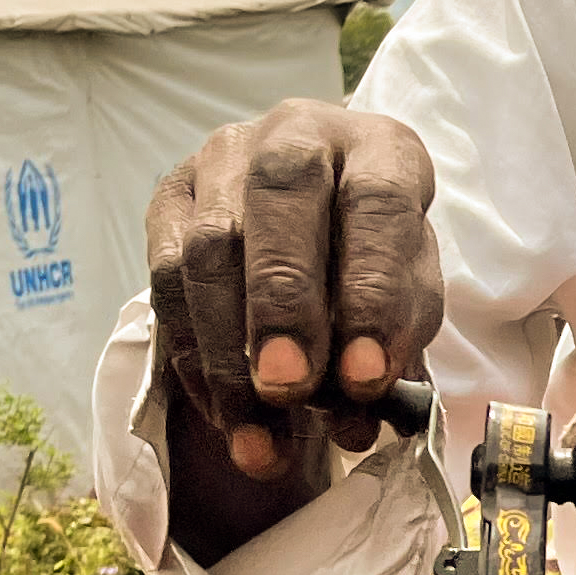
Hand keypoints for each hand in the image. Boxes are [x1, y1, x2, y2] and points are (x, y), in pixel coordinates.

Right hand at [145, 98, 443, 489]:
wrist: (317, 228)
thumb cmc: (374, 265)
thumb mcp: (409, 297)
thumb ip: (394, 344)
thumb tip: (360, 408)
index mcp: (381, 148)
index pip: (378, 203)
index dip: (372, 291)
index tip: (366, 376)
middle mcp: (297, 136)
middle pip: (280, 201)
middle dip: (282, 303)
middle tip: (288, 385)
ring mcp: (223, 159)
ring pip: (210, 247)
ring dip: (229, 353)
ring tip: (257, 438)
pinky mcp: (170, 197)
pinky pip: (166, 278)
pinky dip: (195, 357)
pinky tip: (225, 414)